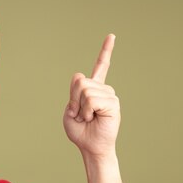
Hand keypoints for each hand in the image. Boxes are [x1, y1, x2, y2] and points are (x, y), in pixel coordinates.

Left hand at [64, 34, 120, 158]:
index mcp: (94, 89)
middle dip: (74, 99)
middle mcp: (104, 89)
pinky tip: (93, 118)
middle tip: (79, 114)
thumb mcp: (69, 111)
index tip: (112, 36)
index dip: (106, 51)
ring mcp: (109, 95)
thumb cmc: (80, 131)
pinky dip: (87, 111)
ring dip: (80, 107)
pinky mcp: (113, 103)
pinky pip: (92, 100)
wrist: (90, 146)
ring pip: (85, 91)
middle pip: (80, 81)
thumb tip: (82, 78)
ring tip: (87, 117)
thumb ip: (73, 93)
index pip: (101, 66)